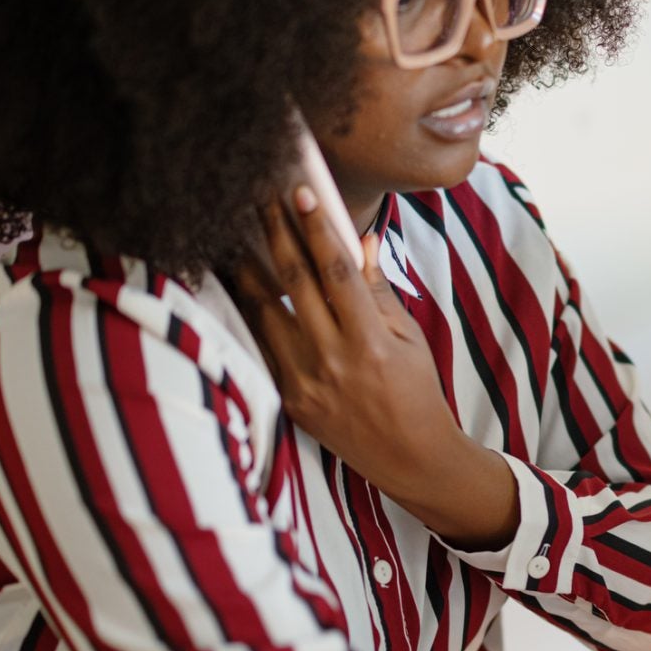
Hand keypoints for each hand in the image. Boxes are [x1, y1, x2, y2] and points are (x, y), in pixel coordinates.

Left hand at [226, 185, 517, 549]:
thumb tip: (361, 241)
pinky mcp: (288, 399)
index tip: (301, 193)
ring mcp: (305, 382)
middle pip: (293, 284)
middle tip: (260, 199)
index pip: (336, 272)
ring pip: (263, 313)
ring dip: (246, 269)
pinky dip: (248, 312)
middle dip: (275, 235)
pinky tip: (237, 285)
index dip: (316, 229)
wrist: (410, 457)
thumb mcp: (409, 338)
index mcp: (370, 342)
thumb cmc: (417, 392)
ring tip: (233, 234)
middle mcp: (332, 361)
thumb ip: (378, 290)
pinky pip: (261, 345)